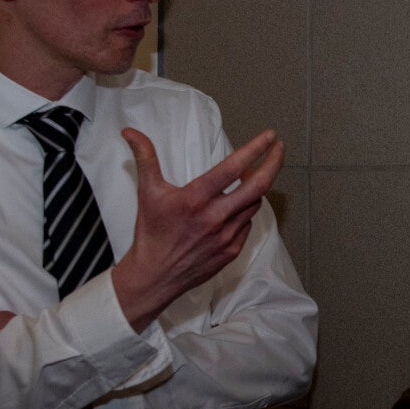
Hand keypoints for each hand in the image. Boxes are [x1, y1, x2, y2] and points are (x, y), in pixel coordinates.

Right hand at [111, 127, 283, 331]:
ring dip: (256, 187)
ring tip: (248, 177)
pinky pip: (247, 224)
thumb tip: (130, 132)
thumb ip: (145, 157)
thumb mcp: (147, 191)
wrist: (154, 276)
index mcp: (196, 199)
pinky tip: (236, 207)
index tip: (269, 136)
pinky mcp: (231, 251)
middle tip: (278, 149)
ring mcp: (226, 236)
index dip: (256, 149)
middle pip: (258, 185)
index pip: (233, 168)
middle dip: (274, 163)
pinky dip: (245, 211)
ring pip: (254, 204)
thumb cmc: (151, 233)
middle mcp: (215, 217)